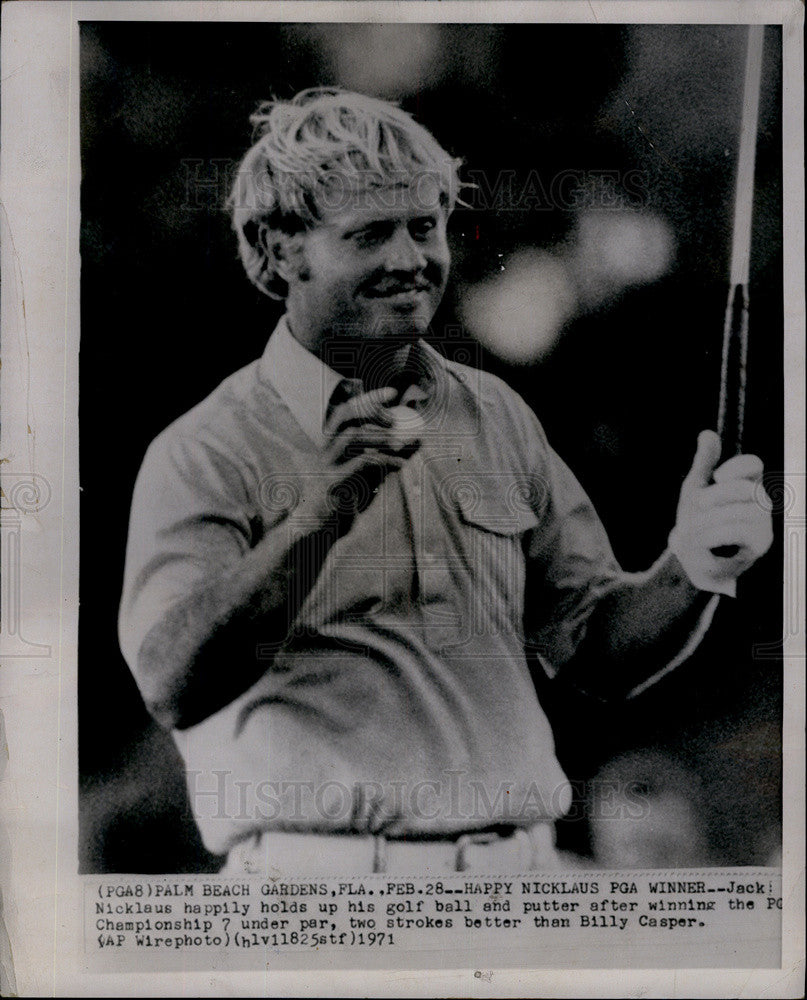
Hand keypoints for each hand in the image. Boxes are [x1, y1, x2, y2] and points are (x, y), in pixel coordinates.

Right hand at [292, 387, 422, 529]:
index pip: (346, 410)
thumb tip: (412, 440)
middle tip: (395, 418)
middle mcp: (326, 448)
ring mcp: (328, 463)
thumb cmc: (346, 500)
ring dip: (381, 436)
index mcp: (331, 443)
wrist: (322, 527)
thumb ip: (384, 457)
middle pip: (346, 415)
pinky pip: (361, 463)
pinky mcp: (334, 480)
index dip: (369, 398)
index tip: (392, 393)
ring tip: (402, 443)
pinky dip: (384, 460)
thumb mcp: (367, 474)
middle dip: (372, 410)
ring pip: (353, 436)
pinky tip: (400, 465)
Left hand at [668, 430, 772, 595]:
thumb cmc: (698, 526)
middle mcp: (762, 506)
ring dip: (704, 523)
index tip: (716, 479)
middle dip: (712, 498)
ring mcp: (764, 527)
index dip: (732, 468)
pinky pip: (734, 531)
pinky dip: (708, 536)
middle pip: (745, 489)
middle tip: (696, 510)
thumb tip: (707, 433)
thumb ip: (703, 464)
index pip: (753, 464)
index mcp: (747, 487)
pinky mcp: (758, 548)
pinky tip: (700, 545)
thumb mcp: (695, 491)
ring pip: (737, 513)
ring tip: (690, 534)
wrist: (693, 565)